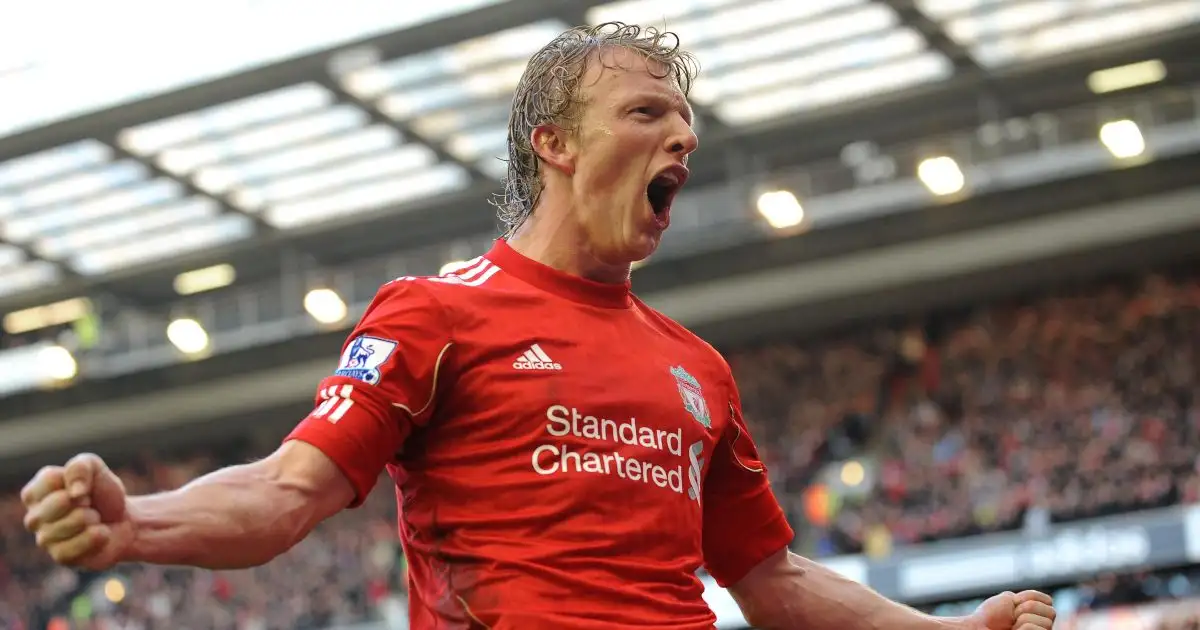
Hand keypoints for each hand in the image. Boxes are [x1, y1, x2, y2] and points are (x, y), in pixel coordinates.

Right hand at [21, 453, 133, 570]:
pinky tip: (99, 533)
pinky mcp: (61, 557)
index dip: (77, 480)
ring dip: (93, 518)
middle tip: (90, 504)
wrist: (124, 521)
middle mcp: (34, 517)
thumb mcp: (94, 468)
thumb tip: (75, 492)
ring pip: (71, 523)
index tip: (83, 487)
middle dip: (85, 500)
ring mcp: (45, 539)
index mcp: (35, 493)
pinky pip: (78, 544)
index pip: (49, 480)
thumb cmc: (102, 493)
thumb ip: (80, 467)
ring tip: (94, 519)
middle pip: (60, 502)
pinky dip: (97, 536)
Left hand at [969, 590, 1055, 629]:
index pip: (1049, 601)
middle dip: (1027, 609)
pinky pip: (1035, 629)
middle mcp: (1042, 627)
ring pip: (1046, 622)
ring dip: (1023, 620)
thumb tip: (1050, 602)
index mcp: (1037, 615)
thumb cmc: (990, 616)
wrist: (977, 628)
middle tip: (1012, 617)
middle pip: (1051, 612)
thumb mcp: (1010, 599)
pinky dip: (1022, 628)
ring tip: (1011, 627)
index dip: (1029, 598)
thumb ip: (1030, 598)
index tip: (1014, 604)